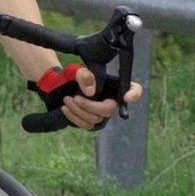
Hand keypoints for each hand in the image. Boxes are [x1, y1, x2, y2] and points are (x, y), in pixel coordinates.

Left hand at [29, 64, 143, 130]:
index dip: (135, 94)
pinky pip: (86, 125)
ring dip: (78, 111)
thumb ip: (84, 75)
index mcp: (114, 85)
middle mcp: (112, 100)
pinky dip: (74, 118)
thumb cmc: (73, 76)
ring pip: (95, 119)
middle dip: (90, 106)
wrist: (60, 85)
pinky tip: (65, 109)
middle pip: (109, 109)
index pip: (134, 89)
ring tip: (67, 100)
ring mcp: (102, 113)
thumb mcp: (76, 70)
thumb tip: (90, 92)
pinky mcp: (91, 122)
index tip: (127, 97)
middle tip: (75, 98)